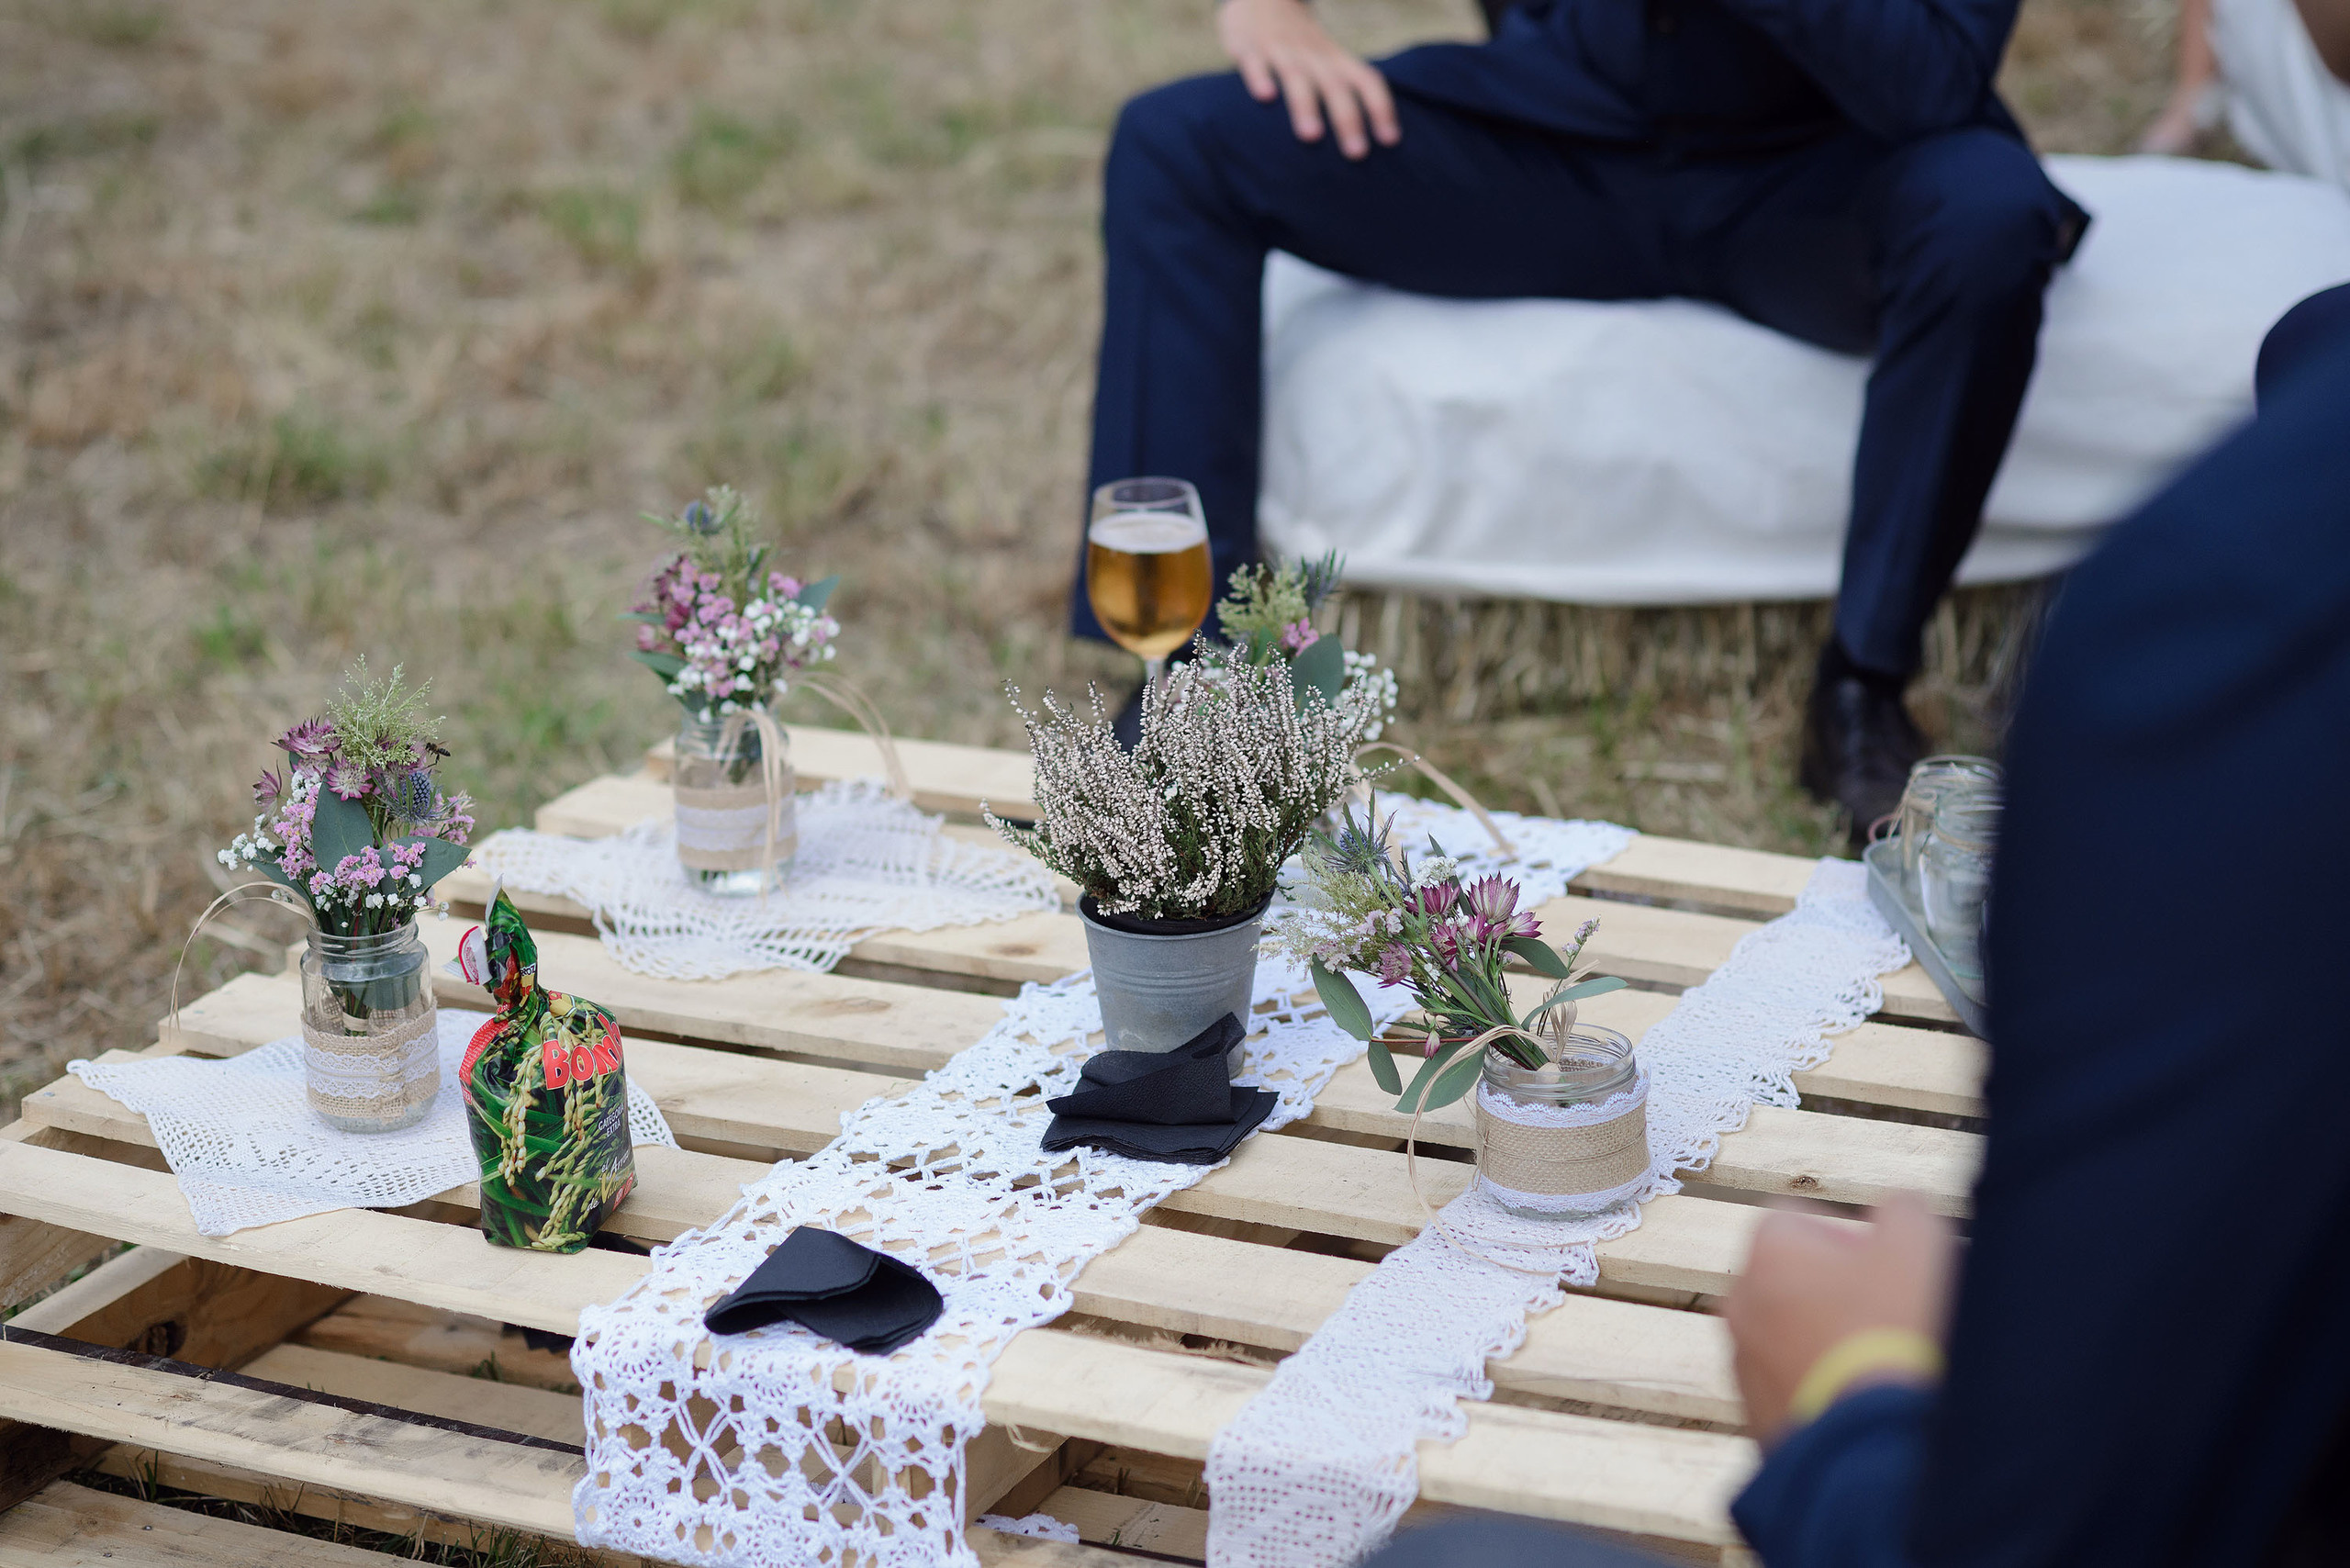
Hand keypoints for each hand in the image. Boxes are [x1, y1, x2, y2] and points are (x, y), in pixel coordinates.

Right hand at [1217, 0, 1400, 158]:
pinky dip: (1260, 77)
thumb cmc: (1300, 42)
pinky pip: (1255, 61)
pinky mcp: (1249, 47)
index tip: (1390, 140)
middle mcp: (1312, 57)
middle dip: (1347, 120)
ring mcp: (1281, 51)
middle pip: (1335, 86)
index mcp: (1334, 61)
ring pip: (1297, 78)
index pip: (1366, 80)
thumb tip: (1372, 138)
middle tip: (1357, 154)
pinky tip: (1265, 97)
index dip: (1381, 108)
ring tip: (1311, 136)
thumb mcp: (1328, 58)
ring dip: (1305, 106)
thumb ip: (1346, 88)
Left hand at [1723, 1192, 1957, 1444]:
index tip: (1886, 1263)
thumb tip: (1898, 1209)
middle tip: (1892, 1313)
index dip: (1848, 1234)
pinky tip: (1866, 1402)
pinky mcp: (1759, 1422)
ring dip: (1831, 1342)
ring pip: (1791, 1338)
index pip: (1798, 1218)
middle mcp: (1740, 1305)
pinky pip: (1795, 1389)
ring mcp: (1744, 1368)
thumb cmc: (1893, 1332)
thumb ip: (1904, 1209)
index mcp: (1767, 1252)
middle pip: (1793, 1281)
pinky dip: (1826, 1390)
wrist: (1874, 1445)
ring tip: (1883, 1364)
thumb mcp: (1918, 1243)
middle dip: (1839, 1290)